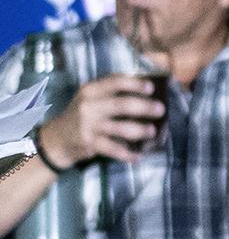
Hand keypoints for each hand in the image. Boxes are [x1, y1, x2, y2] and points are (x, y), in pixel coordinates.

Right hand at [38, 74, 164, 165]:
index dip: (135, 84)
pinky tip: (139, 156)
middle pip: (122, 105)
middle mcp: (89, 106)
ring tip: (153, 131)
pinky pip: (115, 149)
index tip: (151, 88)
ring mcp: (89, 125)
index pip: (115, 82)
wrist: (56, 139)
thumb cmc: (81, 115)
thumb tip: (146, 93)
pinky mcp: (90, 143)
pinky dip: (129, 154)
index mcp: (90, 90)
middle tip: (161, 110)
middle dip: (145, 107)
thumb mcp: (90, 98)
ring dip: (140, 130)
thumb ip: (111, 93)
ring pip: (121, 128)